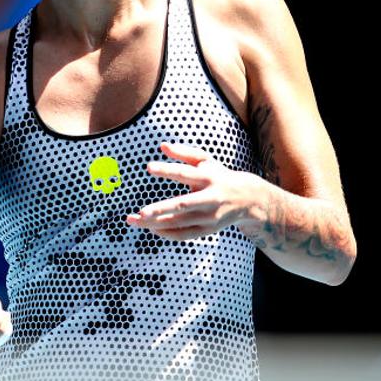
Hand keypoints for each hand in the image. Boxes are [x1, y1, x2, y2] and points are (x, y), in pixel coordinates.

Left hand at [126, 142, 265, 240]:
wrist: (248, 200)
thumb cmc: (219, 176)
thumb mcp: (206, 161)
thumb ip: (184, 152)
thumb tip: (162, 146)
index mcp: (208, 178)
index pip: (185, 173)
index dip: (167, 170)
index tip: (148, 167)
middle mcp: (210, 199)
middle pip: (183, 205)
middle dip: (161, 209)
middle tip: (140, 212)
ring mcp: (209, 217)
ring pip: (180, 223)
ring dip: (155, 223)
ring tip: (133, 220)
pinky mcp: (207, 230)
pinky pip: (184, 235)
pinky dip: (166, 233)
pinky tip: (150, 228)